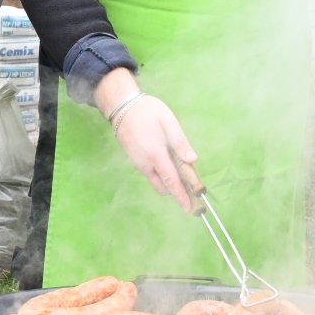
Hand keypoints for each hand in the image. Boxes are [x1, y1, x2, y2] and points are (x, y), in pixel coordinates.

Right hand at [111, 93, 199, 212]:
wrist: (122, 106)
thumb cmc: (147, 111)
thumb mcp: (168, 121)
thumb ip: (180, 142)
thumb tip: (193, 160)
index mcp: (156, 154)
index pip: (171, 181)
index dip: (181, 196)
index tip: (189, 208)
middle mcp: (145, 163)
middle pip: (163, 186)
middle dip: (177, 190)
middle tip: (191, 184)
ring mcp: (138, 163)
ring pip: (156, 180)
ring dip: (169, 180)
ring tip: (181, 168)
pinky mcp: (135, 160)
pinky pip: (150, 172)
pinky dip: (161, 172)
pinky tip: (168, 160)